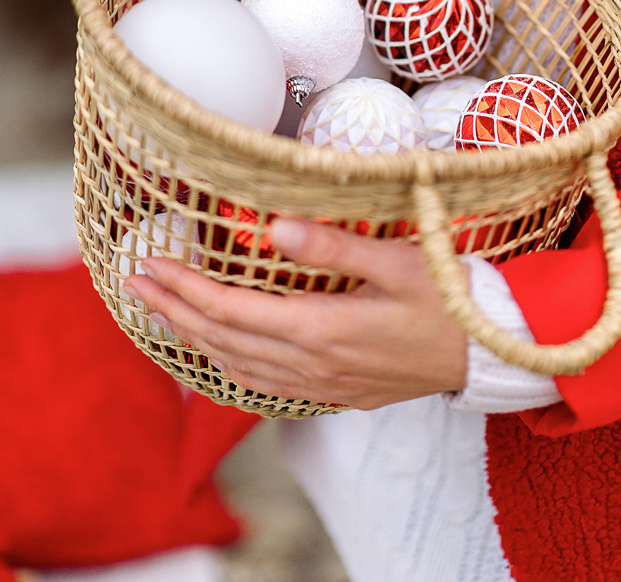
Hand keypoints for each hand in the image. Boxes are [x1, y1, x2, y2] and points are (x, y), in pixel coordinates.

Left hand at [122, 218, 468, 407]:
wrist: (484, 353)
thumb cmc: (446, 297)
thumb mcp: (395, 260)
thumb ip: (332, 245)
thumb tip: (271, 226)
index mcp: (323, 328)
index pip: (232, 311)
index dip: (187, 289)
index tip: (153, 264)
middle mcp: (313, 364)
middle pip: (223, 341)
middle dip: (174, 310)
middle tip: (136, 284)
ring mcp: (321, 386)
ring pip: (237, 368)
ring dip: (192, 339)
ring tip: (161, 313)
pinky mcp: (333, 394)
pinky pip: (262, 386)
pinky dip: (226, 368)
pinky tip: (216, 353)